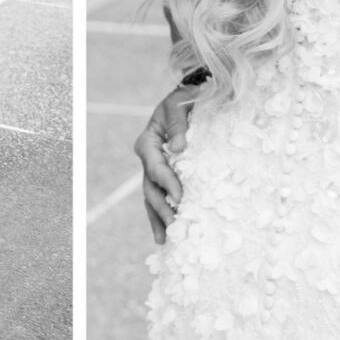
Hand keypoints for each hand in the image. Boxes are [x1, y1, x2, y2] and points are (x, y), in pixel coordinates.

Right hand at [135, 84, 199, 243]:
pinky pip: (163, 198)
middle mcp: (148, 159)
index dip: (167, 182)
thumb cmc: (186, 98)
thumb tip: (178, 148)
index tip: (180, 196)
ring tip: (166, 241)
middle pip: (151, 188)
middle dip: (162, 209)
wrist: (191, 98)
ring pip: (153, 198)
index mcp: (148, 142)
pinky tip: (167, 235)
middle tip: (175, 226)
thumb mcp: (180, 104)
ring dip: (160, 219)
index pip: (155, 167)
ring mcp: (155, 170)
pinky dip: (164, 216)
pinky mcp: (167, 177)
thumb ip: (178, 125)